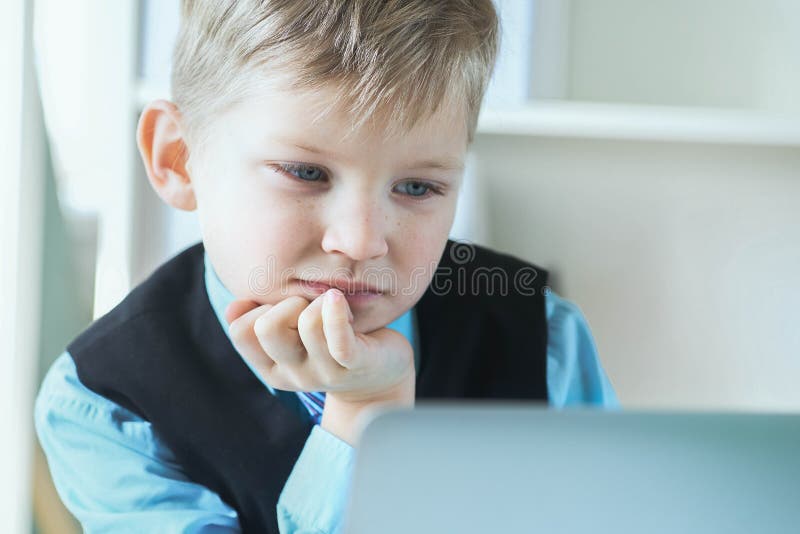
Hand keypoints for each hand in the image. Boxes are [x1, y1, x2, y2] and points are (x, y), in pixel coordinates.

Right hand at [225, 289, 415, 442]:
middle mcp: (293, 375)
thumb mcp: (292, 335)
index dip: (258, 308)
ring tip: (335, 307)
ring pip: (306, 322)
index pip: (240, 332)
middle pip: (265, 327)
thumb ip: (263, 319)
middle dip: (287, 303)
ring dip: (320, 302)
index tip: (283, 307)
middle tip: (311, 306)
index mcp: (271, 368)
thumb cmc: (331, 343)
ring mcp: (324, 372)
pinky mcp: (354, 365)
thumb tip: (236, 304)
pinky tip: (337, 299)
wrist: (380, 377)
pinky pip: (338, 338)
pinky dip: (335, 311)